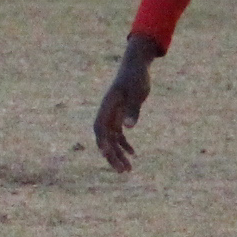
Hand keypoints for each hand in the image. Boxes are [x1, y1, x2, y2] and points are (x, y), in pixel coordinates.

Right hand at [93, 37, 158, 172]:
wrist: (136, 65)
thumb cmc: (136, 77)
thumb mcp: (137, 92)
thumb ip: (133, 109)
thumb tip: (129, 127)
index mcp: (108, 106)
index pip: (100, 127)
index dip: (101, 141)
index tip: (105, 154)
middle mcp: (107, 113)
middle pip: (105, 138)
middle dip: (112, 156)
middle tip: (123, 171)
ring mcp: (113, 115)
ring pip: (112, 140)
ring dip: (118, 154)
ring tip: (128, 170)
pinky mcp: (120, 115)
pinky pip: (119, 135)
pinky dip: (125, 145)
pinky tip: (134, 154)